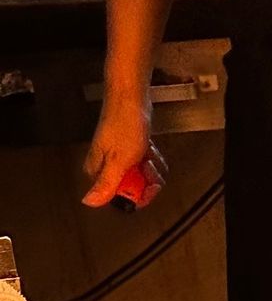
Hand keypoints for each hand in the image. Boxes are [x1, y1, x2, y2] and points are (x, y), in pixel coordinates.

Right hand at [81, 88, 166, 208]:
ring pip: (144, 177)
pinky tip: (149, 148)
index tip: (145, 184)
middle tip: (146, 163)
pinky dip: (153, 157)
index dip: (139, 195)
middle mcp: (107, 169)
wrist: (131, 99)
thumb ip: (105, 183)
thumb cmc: (123, 125)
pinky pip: (147, 165)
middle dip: (148, 179)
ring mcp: (120, 160)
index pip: (121, 199)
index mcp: (99, 173)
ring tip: (147, 152)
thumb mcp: (117, 160)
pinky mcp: (131, 152)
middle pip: (135, 190)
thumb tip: (88, 202)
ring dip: (152, 167)